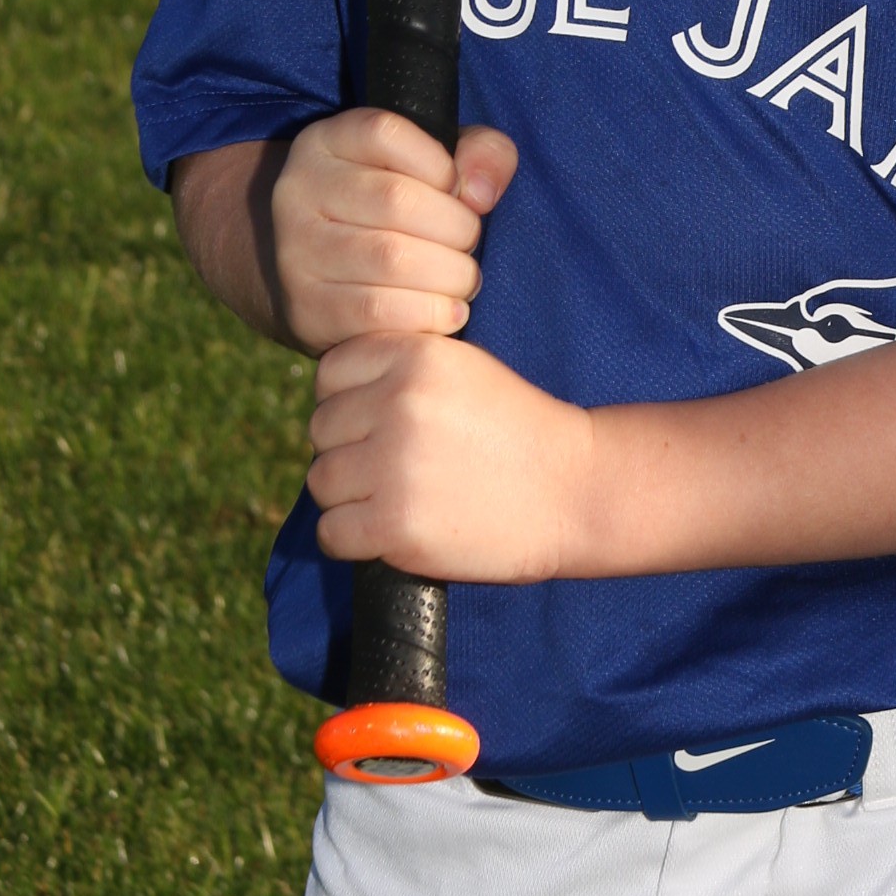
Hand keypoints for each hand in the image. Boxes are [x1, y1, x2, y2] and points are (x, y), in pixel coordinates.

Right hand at [267, 109, 516, 354]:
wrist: (322, 279)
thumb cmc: (394, 212)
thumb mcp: (433, 165)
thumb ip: (479, 154)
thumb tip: (481, 192)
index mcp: (325, 142)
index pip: (386, 133)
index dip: (439, 164)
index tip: (456, 191)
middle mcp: (299, 190)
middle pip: (397, 199)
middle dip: (456, 228)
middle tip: (467, 245)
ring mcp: (296, 251)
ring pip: (391, 258)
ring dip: (449, 275)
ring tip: (462, 280)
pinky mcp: (307, 309)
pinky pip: (379, 311)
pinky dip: (429, 314)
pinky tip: (448, 312)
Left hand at [306, 328, 592, 582]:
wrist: (574, 491)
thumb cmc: (515, 430)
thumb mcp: (462, 369)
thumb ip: (397, 367)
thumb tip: (326, 396)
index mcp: (415, 355)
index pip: (330, 373)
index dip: (347, 402)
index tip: (379, 424)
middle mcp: (400, 402)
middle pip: (321, 429)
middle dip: (349, 450)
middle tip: (393, 469)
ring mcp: (395, 464)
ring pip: (322, 482)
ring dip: (349, 498)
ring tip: (395, 500)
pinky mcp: (396, 524)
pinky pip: (332, 533)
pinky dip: (354, 540)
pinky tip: (392, 532)